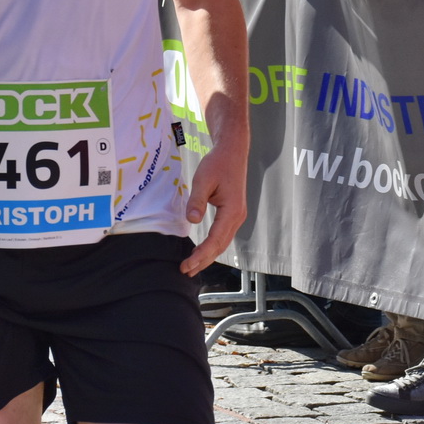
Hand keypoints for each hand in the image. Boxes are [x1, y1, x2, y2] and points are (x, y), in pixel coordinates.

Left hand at [180, 130, 248, 276]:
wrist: (232, 151)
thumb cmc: (218, 163)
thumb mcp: (203, 179)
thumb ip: (197, 200)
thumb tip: (192, 221)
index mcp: (232, 211)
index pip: (215, 240)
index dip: (201, 255)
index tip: (186, 265)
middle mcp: (237, 217)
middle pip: (220, 246)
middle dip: (203, 260)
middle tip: (185, 271)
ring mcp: (237, 216)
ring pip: (223, 242)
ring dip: (208, 255)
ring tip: (192, 266)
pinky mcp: (233, 213)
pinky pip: (223, 235)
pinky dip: (212, 246)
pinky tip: (202, 251)